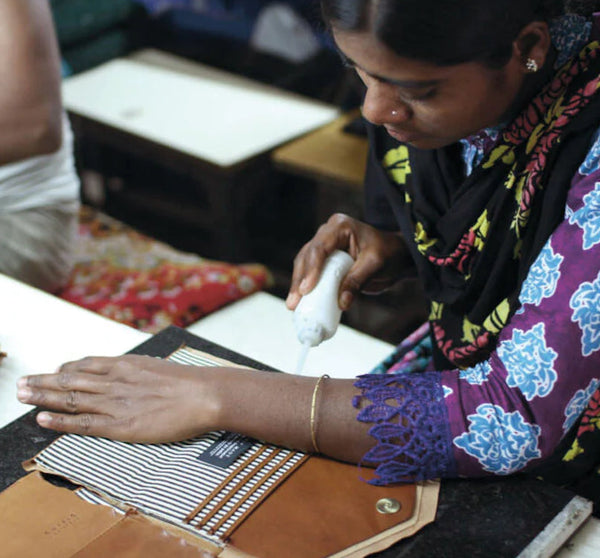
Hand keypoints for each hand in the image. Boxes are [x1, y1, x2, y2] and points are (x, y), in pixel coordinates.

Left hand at [16, 355, 223, 442]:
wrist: (203, 395)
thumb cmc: (187, 382)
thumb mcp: (158, 366)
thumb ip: (137, 369)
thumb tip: (130, 371)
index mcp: (126, 365)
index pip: (86, 365)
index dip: (65, 369)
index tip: (52, 372)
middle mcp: (115, 381)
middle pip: (71, 380)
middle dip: (43, 382)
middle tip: (21, 383)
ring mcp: (116, 403)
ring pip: (71, 399)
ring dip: (43, 397)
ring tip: (21, 396)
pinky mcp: (121, 425)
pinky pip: (84, 423)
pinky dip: (60, 422)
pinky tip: (42, 420)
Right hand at [286, 213, 410, 310]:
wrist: (395, 255)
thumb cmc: (389, 253)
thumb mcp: (375, 264)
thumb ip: (357, 281)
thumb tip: (342, 303)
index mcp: (339, 227)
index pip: (319, 248)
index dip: (311, 269)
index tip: (306, 289)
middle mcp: (327, 234)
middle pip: (306, 257)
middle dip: (299, 280)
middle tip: (294, 302)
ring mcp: (325, 246)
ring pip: (304, 264)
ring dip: (298, 285)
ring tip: (293, 305)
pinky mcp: (325, 260)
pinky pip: (311, 272)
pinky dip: (306, 287)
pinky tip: (301, 302)